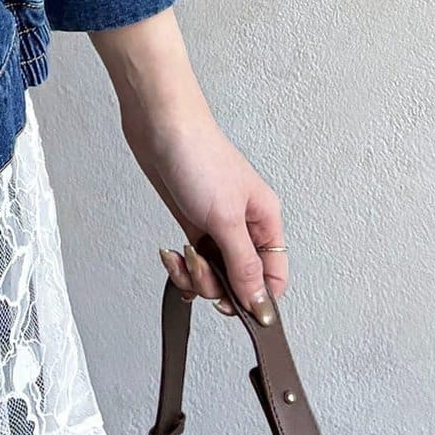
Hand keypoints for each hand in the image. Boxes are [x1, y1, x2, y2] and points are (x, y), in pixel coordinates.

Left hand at [90, 8, 286, 324]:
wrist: (159, 127)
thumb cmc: (198, 157)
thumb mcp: (225, 218)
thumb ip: (243, 264)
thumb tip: (260, 303)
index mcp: (266, 221)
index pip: (274, 275)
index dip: (258, 298)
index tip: (234, 307)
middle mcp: (245, 226)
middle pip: (241, 279)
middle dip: (217, 285)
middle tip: (199, 268)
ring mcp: (216, 225)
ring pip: (214, 273)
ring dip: (194, 275)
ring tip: (181, 256)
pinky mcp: (191, 222)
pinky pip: (193, 260)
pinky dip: (181, 264)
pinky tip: (170, 253)